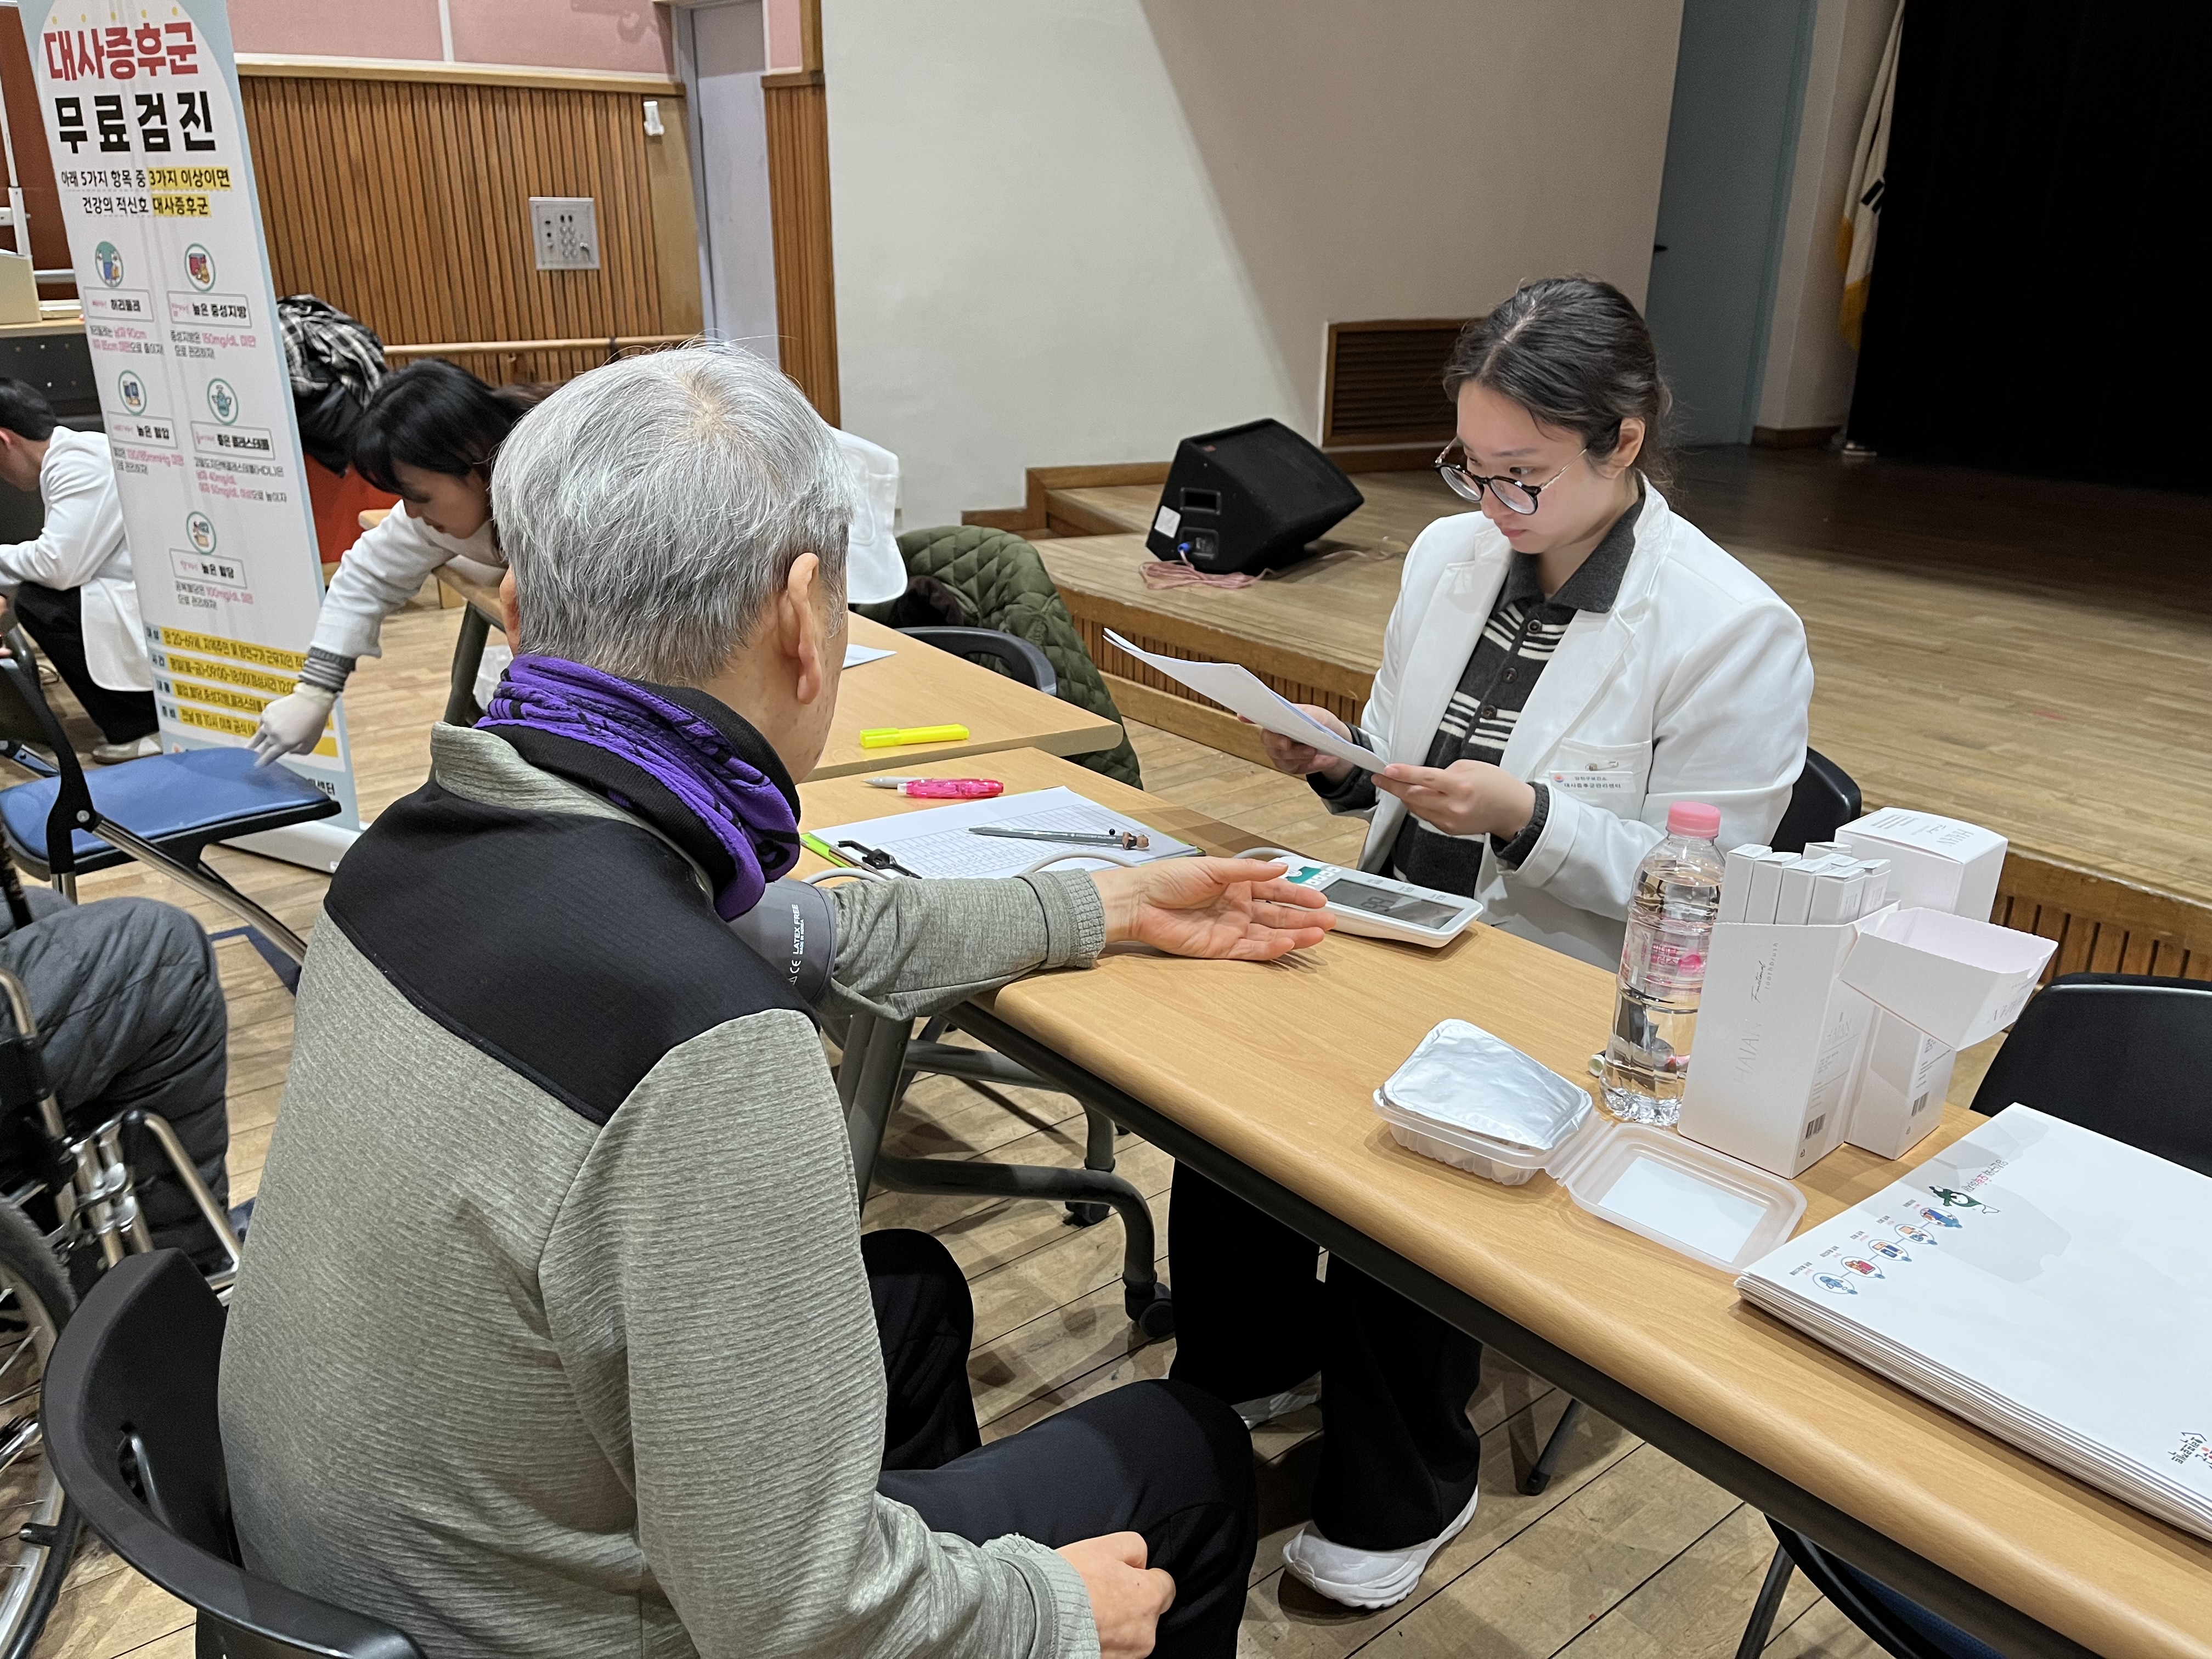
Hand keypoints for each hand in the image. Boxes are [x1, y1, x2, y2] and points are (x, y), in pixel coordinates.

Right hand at [249, 685, 336, 765]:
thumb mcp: (310, 743)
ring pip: (259, 735)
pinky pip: (263, 722)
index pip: (269, 756)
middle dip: (256, 753)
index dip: (262, 762)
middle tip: (248, 758)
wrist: (311, 702)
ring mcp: (269, 723)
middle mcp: (274, 735)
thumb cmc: (314, 723)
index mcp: (284, 744)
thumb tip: (288, 751)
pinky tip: (264, 728)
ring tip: (248, 748)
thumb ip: (299, 752)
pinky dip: (264, 725)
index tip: (257, 766)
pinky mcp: (267, 712)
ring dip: (254, 742)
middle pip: (262, 747)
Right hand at [1057, 1532, 1172, 1658]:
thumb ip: (1135, 1548)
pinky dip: (1101, 1638)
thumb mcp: (1107, 1545)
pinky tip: (1082, 1626)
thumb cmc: (1072, 1580)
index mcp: (1150, 1599)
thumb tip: (1140, 1561)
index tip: (1125, 1574)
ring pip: (1129, 1632)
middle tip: (1100, 1590)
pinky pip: (1112, 1647)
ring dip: (1115, 1622)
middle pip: (1146, 1612)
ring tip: (1087, 1609)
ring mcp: (1127, 1654)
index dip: (1146, 1576)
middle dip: (1129, 1601)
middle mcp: (1145, 1632)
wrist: (1039, 1615)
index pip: (1166, 1585)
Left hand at [1092, 857, 1331, 959]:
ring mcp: (1229, 928)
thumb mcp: (1213, 868)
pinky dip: (1270, 949)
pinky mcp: (1219, 948)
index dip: (1298, 895)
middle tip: (1329, 922)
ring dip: (1294, 934)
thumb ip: (1249, 871)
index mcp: (1235, 884)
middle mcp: (1236, 907)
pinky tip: (1289, 944)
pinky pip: (1250, 950)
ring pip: (1269, 934)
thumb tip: (1281, 866)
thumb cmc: (1167, 879)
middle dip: (1303, 918)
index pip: (1275, 890)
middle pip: (1277, 915)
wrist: (1138, 902)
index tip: (1319, 899)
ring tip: (1317, 935)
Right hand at [1256, 704, 1355, 784]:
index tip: (1242, 716)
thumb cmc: (1320, 722)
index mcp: (1276, 719)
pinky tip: (1328, 759)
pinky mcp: (1290, 767)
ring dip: (1300, 755)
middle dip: (1280, 743)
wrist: (1333, 740)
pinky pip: (1298, 768)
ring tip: (1315, 750)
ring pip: (1283, 758)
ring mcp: (1279, 754)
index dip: (1248, 717)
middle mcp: (1273, 737)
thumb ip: (1307, 717)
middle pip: (1269, 741)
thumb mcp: (1317, 715)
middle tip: (1288, 743)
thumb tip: (1302, 722)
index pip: (1257, 716)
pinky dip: (1314, 764)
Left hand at [1373, 759, 1536, 839]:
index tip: (1387, 770)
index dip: (1403, 774)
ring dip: (1403, 795)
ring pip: (1416, 808)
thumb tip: (1424, 778)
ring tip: (1392, 784)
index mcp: (1461, 787)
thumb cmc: (1497, 786)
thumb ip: (1445, 772)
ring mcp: (1450, 821)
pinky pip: (1425, 815)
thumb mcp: (1472, 767)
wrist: (1513, 811)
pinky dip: (1417, 805)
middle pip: (1414, 796)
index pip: (1425, 779)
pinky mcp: (1449, 829)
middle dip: (1393, 786)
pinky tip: (1413, 796)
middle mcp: (1454, 807)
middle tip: (1380, 778)